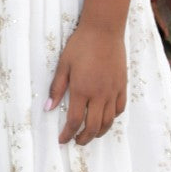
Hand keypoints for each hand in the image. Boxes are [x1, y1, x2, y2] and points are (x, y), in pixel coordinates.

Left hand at [46, 24, 126, 144]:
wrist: (104, 30)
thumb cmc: (81, 44)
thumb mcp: (63, 65)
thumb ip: (57, 88)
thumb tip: (48, 108)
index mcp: (82, 90)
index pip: (74, 121)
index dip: (67, 134)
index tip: (62, 140)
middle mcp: (99, 94)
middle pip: (93, 126)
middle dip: (83, 139)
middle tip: (76, 141)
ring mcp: (113, 91)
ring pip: (108, 121)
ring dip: (98, 132)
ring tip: (90, 134)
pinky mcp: (122, 85)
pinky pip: (119, 108)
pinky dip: (113, 118)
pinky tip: (106, 118)